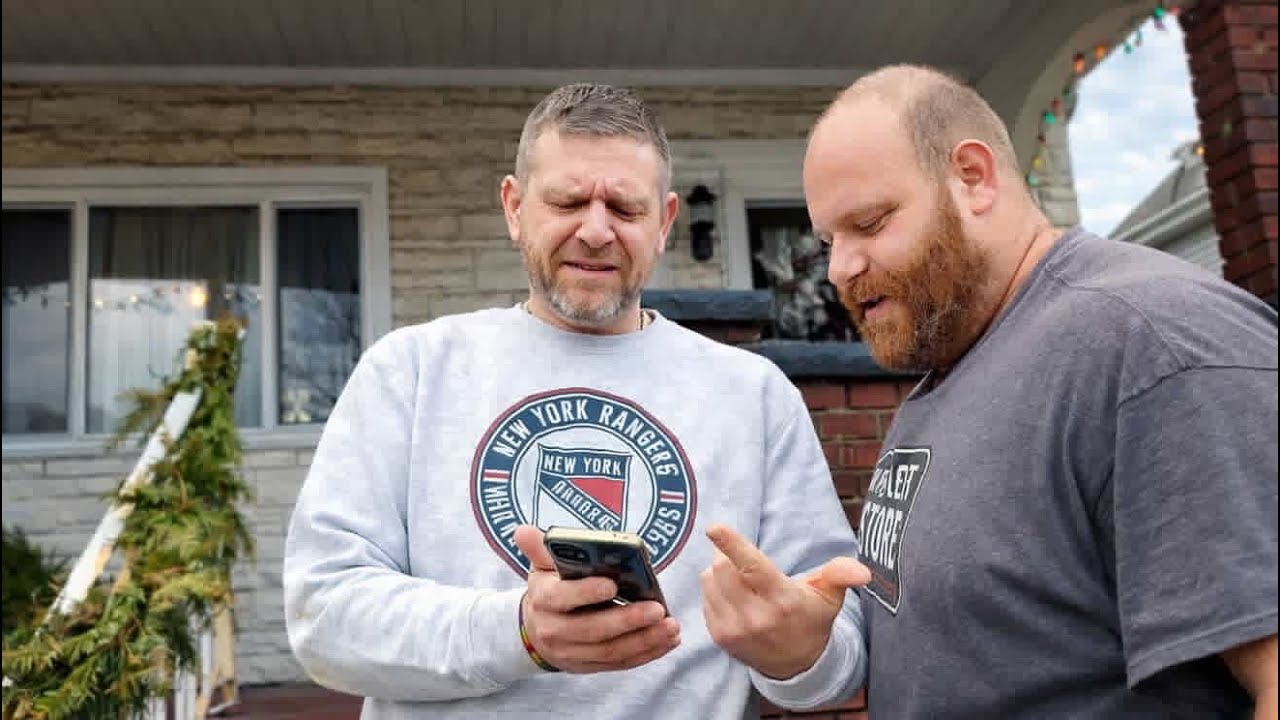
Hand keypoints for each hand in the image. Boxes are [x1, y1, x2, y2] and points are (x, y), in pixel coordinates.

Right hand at [513, 525, 680, 672]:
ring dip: (644, 640)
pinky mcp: (588, 666)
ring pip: (610, 651)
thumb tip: (523, 530)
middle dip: (627, 620)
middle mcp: (555, 631)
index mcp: (544, 600)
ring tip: (671, 627)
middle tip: (658, 609)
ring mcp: (572, 653)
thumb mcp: (541, 566)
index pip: (563, 597)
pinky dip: (646, 654)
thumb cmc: (549, 588)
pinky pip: (619, 663)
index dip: (586, 592)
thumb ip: (540, 548)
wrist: (537, 628)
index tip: (613, 584)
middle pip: (592, 630)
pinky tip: (668, 641)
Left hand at [700, 523, 869, 679]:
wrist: (796, 665)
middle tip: (743, 558)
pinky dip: (715, 589)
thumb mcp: (830, 596)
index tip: (713, 527)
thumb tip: (864, 573)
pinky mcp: (720, 638)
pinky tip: (736, 598)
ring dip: (720, 571)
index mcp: (783, 601)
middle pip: (723, 568)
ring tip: (744, 582)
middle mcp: (757, 618)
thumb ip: (841, 576)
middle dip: (728, 554)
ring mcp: (735, 630)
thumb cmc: (811, 617)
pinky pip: (705, 597)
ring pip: (710, 580)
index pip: (752, 568)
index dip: (731, 545)